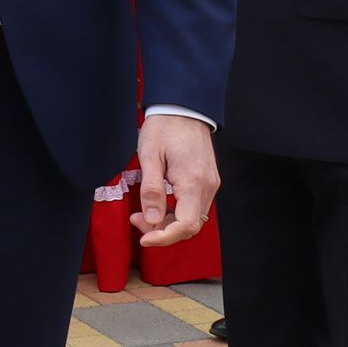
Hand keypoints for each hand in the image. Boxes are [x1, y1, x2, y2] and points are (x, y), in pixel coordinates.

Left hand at [133, 112, 218, 245]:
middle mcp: (207, 186)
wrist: (184, 108)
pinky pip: (195, 206)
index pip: (186, 226)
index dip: (164, 238)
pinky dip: (177, 212)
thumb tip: (151, 220)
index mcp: (192, 182)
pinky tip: (159, 204)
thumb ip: (151, 190)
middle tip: (137, 220)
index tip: (144, 238)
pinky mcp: (208, 180)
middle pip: (191, 226)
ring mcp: (210, 184)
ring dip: (169, 223)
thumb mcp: (148, 157)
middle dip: (163, 231)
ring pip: (193, 218)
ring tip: (143, 212)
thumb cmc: (164, 128)